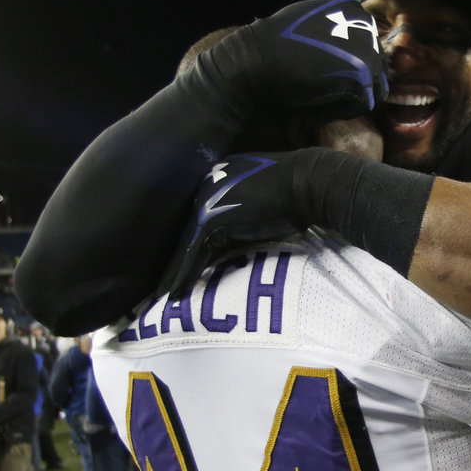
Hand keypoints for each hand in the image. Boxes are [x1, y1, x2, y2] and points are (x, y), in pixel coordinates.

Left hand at [162, 150, 315, 297]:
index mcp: (221, 176)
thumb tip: (251, 228)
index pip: (203, 215)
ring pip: (187, 244)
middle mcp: (208, 186)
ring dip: (176, 271)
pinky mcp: (210, 220)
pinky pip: (193, 253)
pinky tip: (175, 293)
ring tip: (165, 294)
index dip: (196, 241)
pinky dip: (184, 275)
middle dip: (181, 257)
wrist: (305, 183)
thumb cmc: (297, 190)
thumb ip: (252, 208)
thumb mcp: (269, 198)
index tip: (190, 261)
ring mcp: (206, 202)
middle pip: (190, 230)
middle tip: (167, 282)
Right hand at [248, 0, 388, 118]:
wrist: (261, 58)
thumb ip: (335, 26)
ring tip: (320, 98)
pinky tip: (317, 103)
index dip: (350, 66)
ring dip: (349, 98)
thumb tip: (349, 44)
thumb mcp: (311, 20)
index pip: (368, 47)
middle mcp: (366, 27)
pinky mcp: (363, 77)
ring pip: (373, 88)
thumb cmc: (276, 42)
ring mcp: (368, 51)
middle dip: (354, 83)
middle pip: (375, 67)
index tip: (326, 73)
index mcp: (355, 11)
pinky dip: (340, 110)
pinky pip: (361, 104)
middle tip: (324, 90)